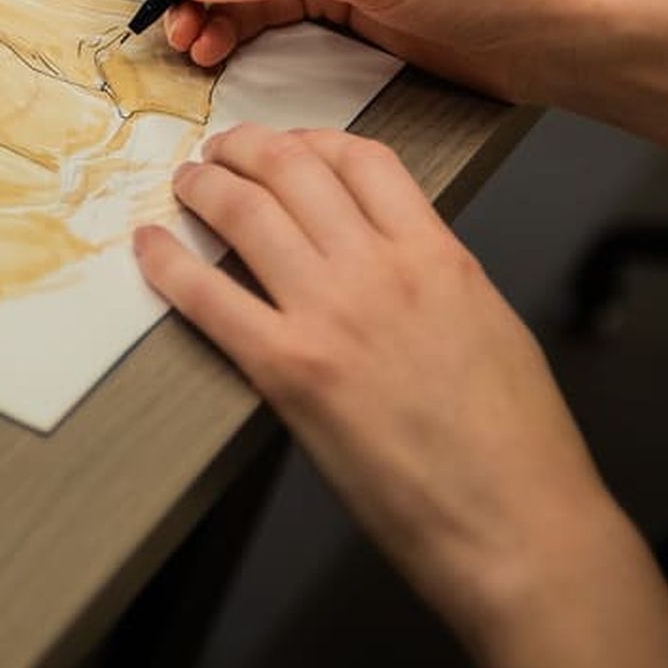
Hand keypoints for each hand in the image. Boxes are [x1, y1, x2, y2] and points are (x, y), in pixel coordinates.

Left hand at [137, 127, 624, 646]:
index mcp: (437, 256)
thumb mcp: (491, 326)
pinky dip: (170, 265)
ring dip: (205, 187)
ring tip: (187, 183)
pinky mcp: (288, 372)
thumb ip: (437, 277)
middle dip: (247, 149)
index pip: (364, 160)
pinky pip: (209, 299)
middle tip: (223, 152)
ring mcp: (329, 317)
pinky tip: (150, 248)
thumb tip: (398, 258)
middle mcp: (379, 270)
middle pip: (293, 169)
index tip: (293, 146)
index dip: (316, 140)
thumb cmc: (518, 447)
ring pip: (246, 214)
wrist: (517, 527)